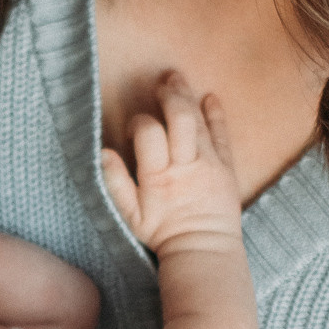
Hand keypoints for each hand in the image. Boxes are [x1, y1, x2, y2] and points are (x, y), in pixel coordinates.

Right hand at [101, 72, 241, 255]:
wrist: (204, 249)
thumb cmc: (163, 234)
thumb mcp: (130, 216)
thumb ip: (114, 183)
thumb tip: (101, 152)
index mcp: (158, 177)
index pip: (148, 133)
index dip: (140, 122)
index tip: (135, 126)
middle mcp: (185, 166)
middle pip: (179, 119)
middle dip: (170, 95)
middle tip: (161, 82)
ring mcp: (209, 164)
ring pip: (199, 122)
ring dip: (188, 97)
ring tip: (177, 79)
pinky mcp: (227, 167)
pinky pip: (222, 135)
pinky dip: (216, 114)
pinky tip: (210, 98)